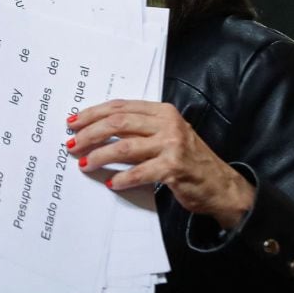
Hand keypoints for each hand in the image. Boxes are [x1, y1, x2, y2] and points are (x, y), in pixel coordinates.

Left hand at [66, 100, 253, 229]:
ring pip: (124, 147)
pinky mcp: (174, 168)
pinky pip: (139, 172)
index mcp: (163, 112)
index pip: (121, 107)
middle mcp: (168, 124)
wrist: (221, 185)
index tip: (74, 122)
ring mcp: (172, 145)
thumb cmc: (189, 161)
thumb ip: (140, 130)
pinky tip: (111, 182)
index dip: (93, 113)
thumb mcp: (167, 136)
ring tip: (85, 164)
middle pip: (118, 123)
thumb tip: (99, 133)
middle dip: (90, 133)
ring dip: (100, 156)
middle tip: (72, 143)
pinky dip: (122, 178)